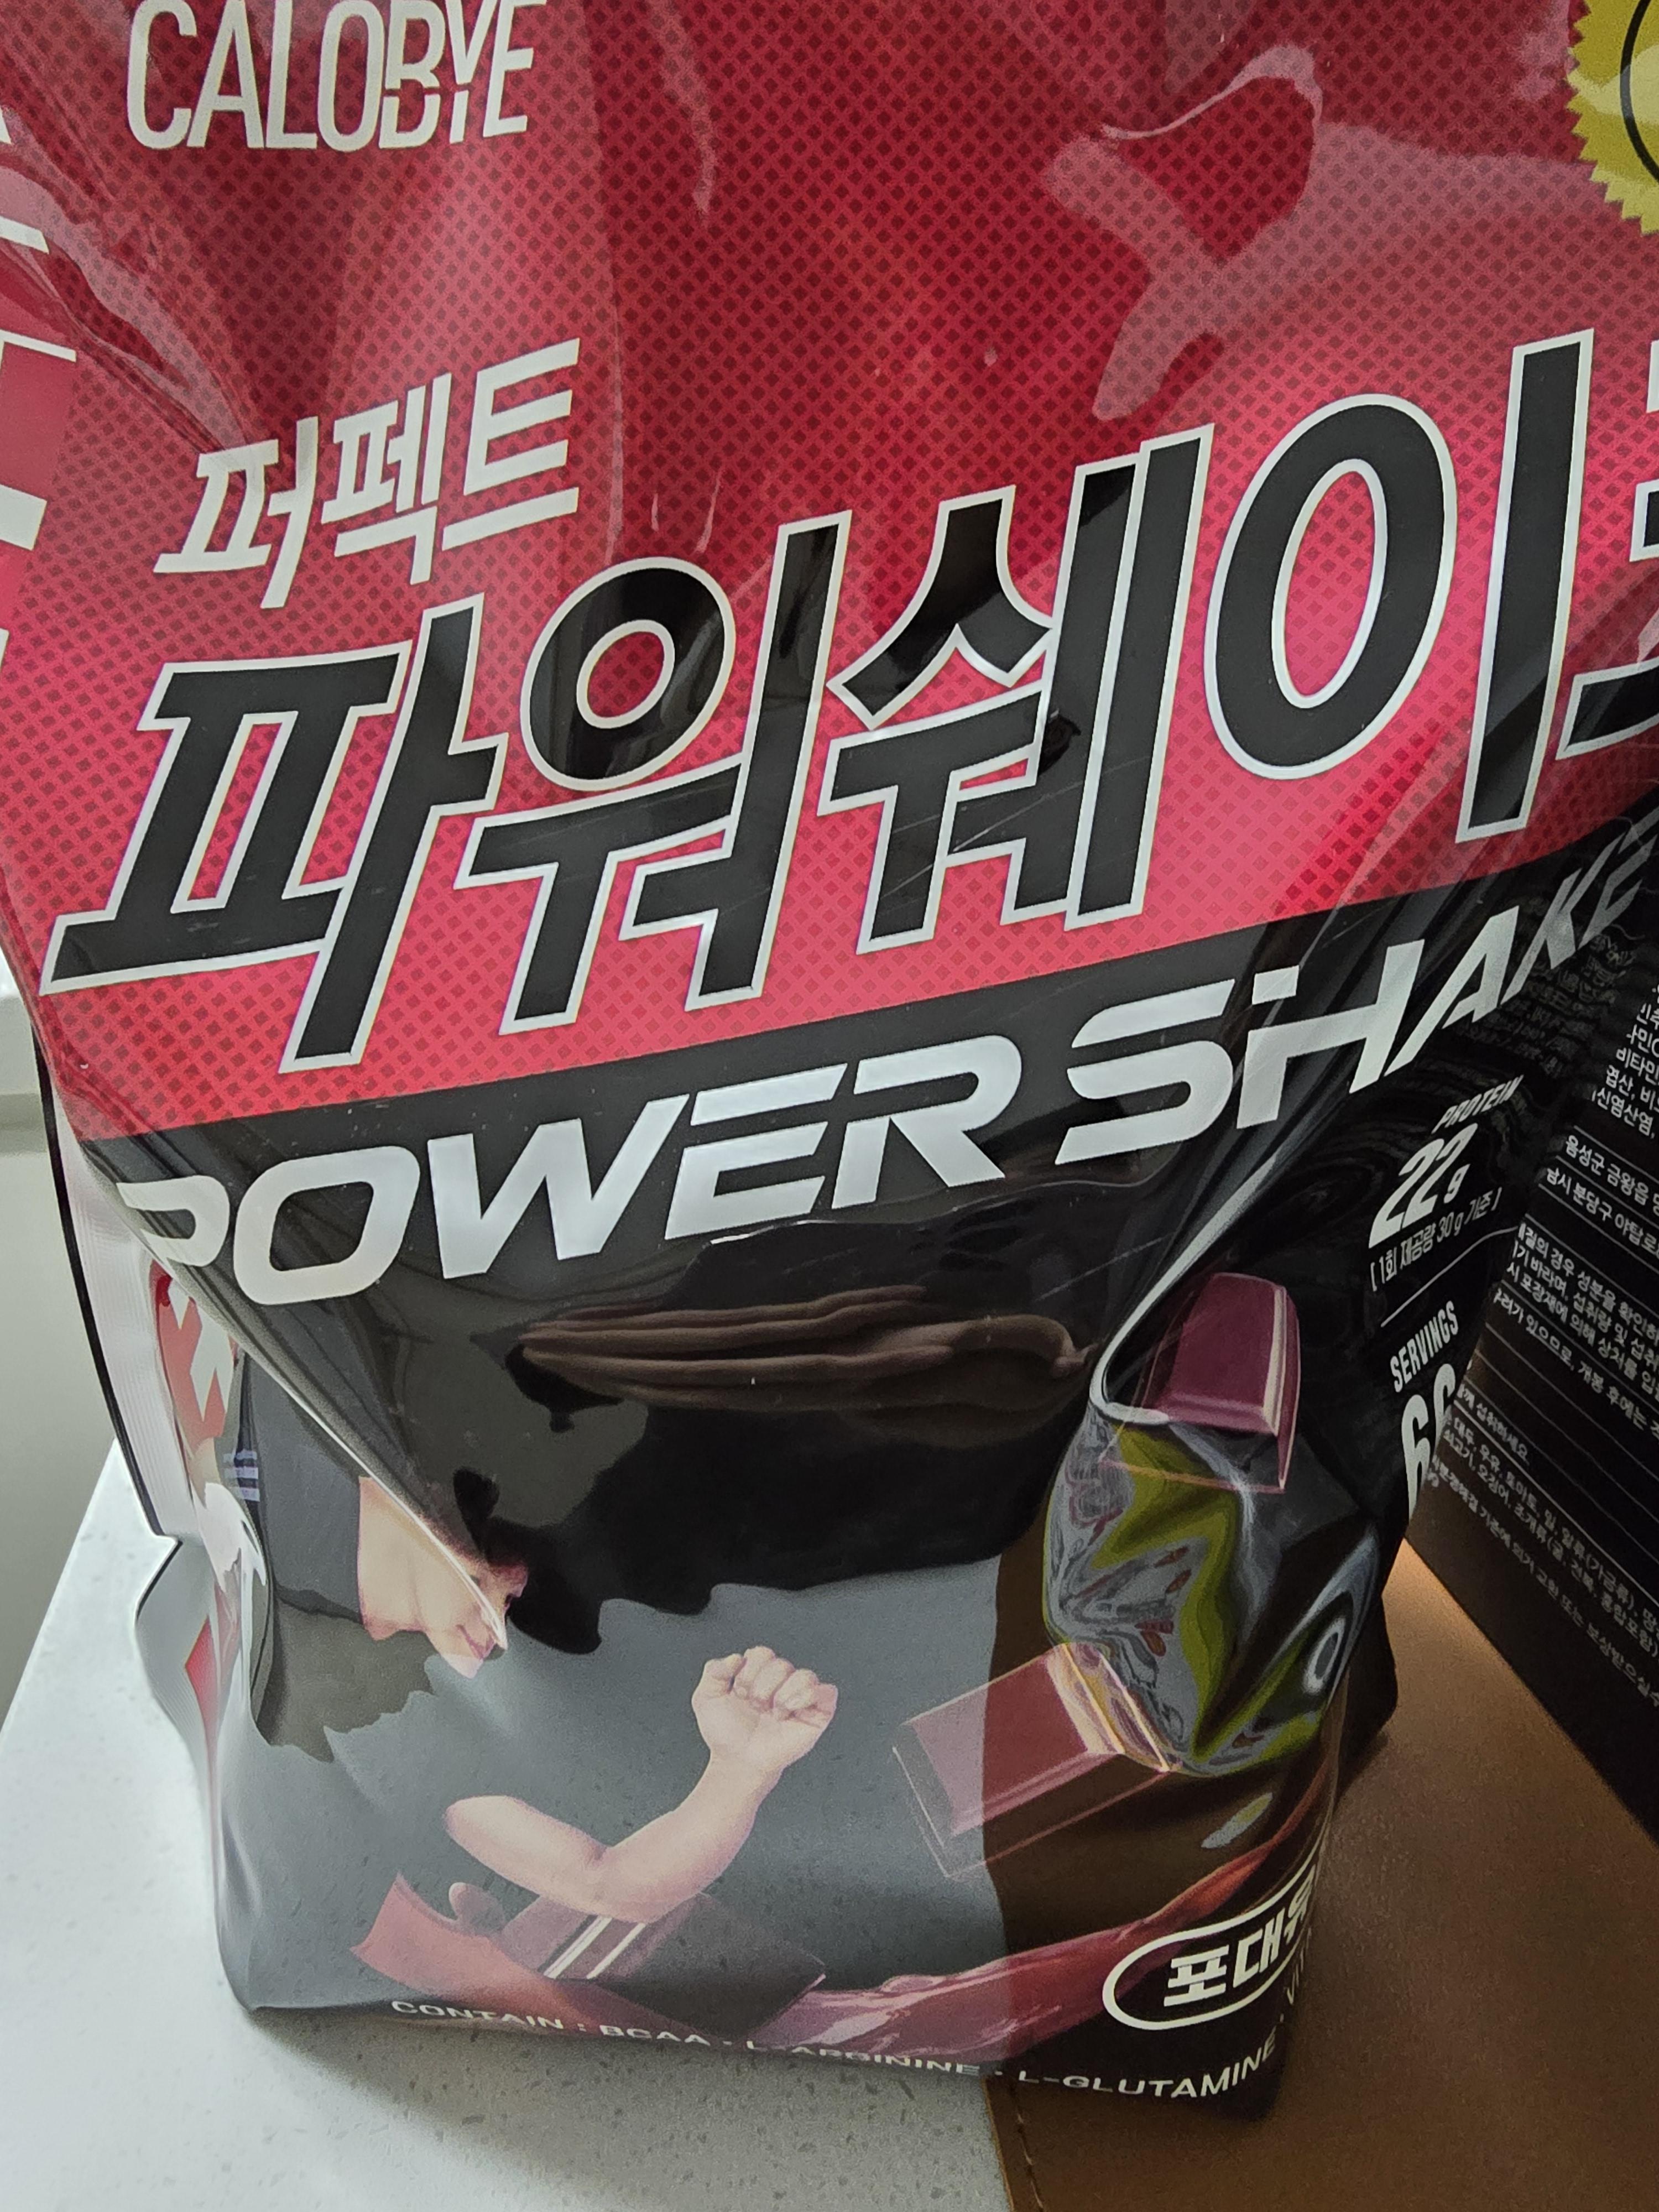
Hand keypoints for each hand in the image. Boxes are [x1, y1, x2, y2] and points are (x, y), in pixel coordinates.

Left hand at [692, 1646, 837, 1778]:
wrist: (737, 1762)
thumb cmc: (726, 1734)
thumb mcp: (706, 1697)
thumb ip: (713, 1670)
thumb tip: (735, 1658)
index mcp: (760, 1674)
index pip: (762, 1653)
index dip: (748, 1673)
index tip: (739, 1695)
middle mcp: (782, 1682)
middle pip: (781, 1664)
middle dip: (761, 1689)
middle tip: (756, 1708)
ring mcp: (801, 1698)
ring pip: (804, 1675)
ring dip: (782, 1697)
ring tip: (773, 1714)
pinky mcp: (818, 1714)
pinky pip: (827, 1691)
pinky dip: (807, 1697)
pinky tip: (789, 1711)